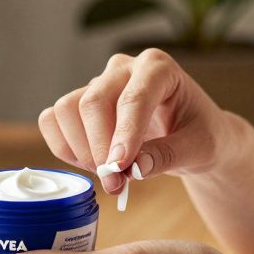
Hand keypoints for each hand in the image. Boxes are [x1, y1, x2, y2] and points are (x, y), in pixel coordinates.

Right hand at [39, 49, 232, 193]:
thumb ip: (168, 156)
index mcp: (158, 68)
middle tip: (116, 185)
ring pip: (68, 109)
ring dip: (80, 149)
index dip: (125, 134)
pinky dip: (64, 146)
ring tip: (107, 174)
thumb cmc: (200, 134)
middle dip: (99, 148)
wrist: (192, 134)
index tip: (120, 168)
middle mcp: (123, 69)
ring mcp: (99, 83)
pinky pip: (53, 119)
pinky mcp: (80, 102)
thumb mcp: (198, 148)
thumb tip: (133, 169)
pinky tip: (89, 164)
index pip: (134, 98)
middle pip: (93, 102)